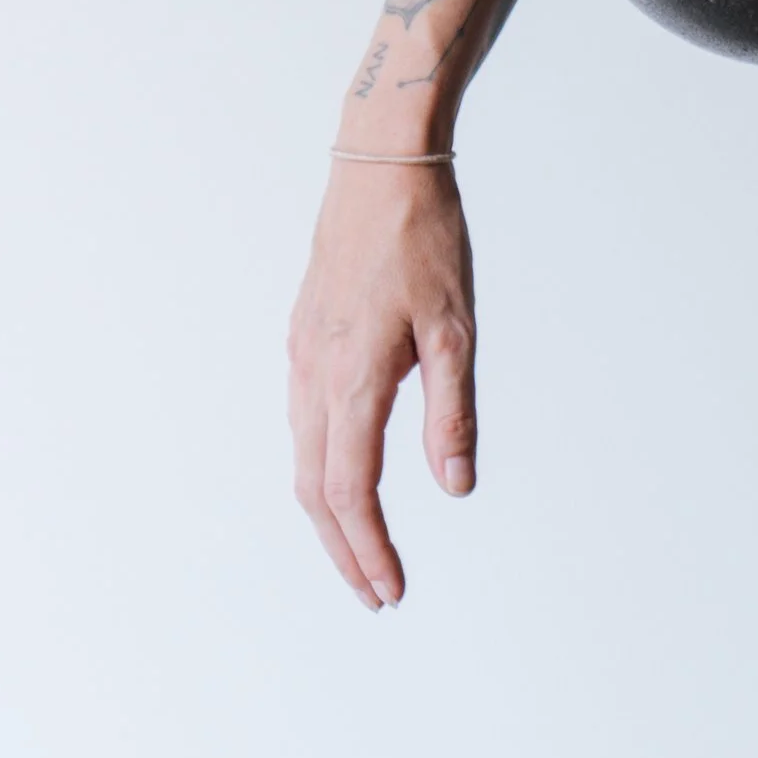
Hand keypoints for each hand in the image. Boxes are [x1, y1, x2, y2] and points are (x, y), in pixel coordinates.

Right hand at [287, 158, 478, 607]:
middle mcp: (314, 374)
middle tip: (376, 593)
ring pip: (303, 458)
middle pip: (315, 490)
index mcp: (351, 378)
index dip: (369, 548)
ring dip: (330, 513)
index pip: (349, 491)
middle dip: (343, 550)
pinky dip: (320, 466)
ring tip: (364, 548)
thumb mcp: (455, 327)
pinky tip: (345, 472)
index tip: (390, 590)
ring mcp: (302, 354)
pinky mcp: (304, 335)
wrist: (380, 164)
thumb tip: (455, 488)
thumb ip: (451, 412)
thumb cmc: (424, 238)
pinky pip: (302, 420)